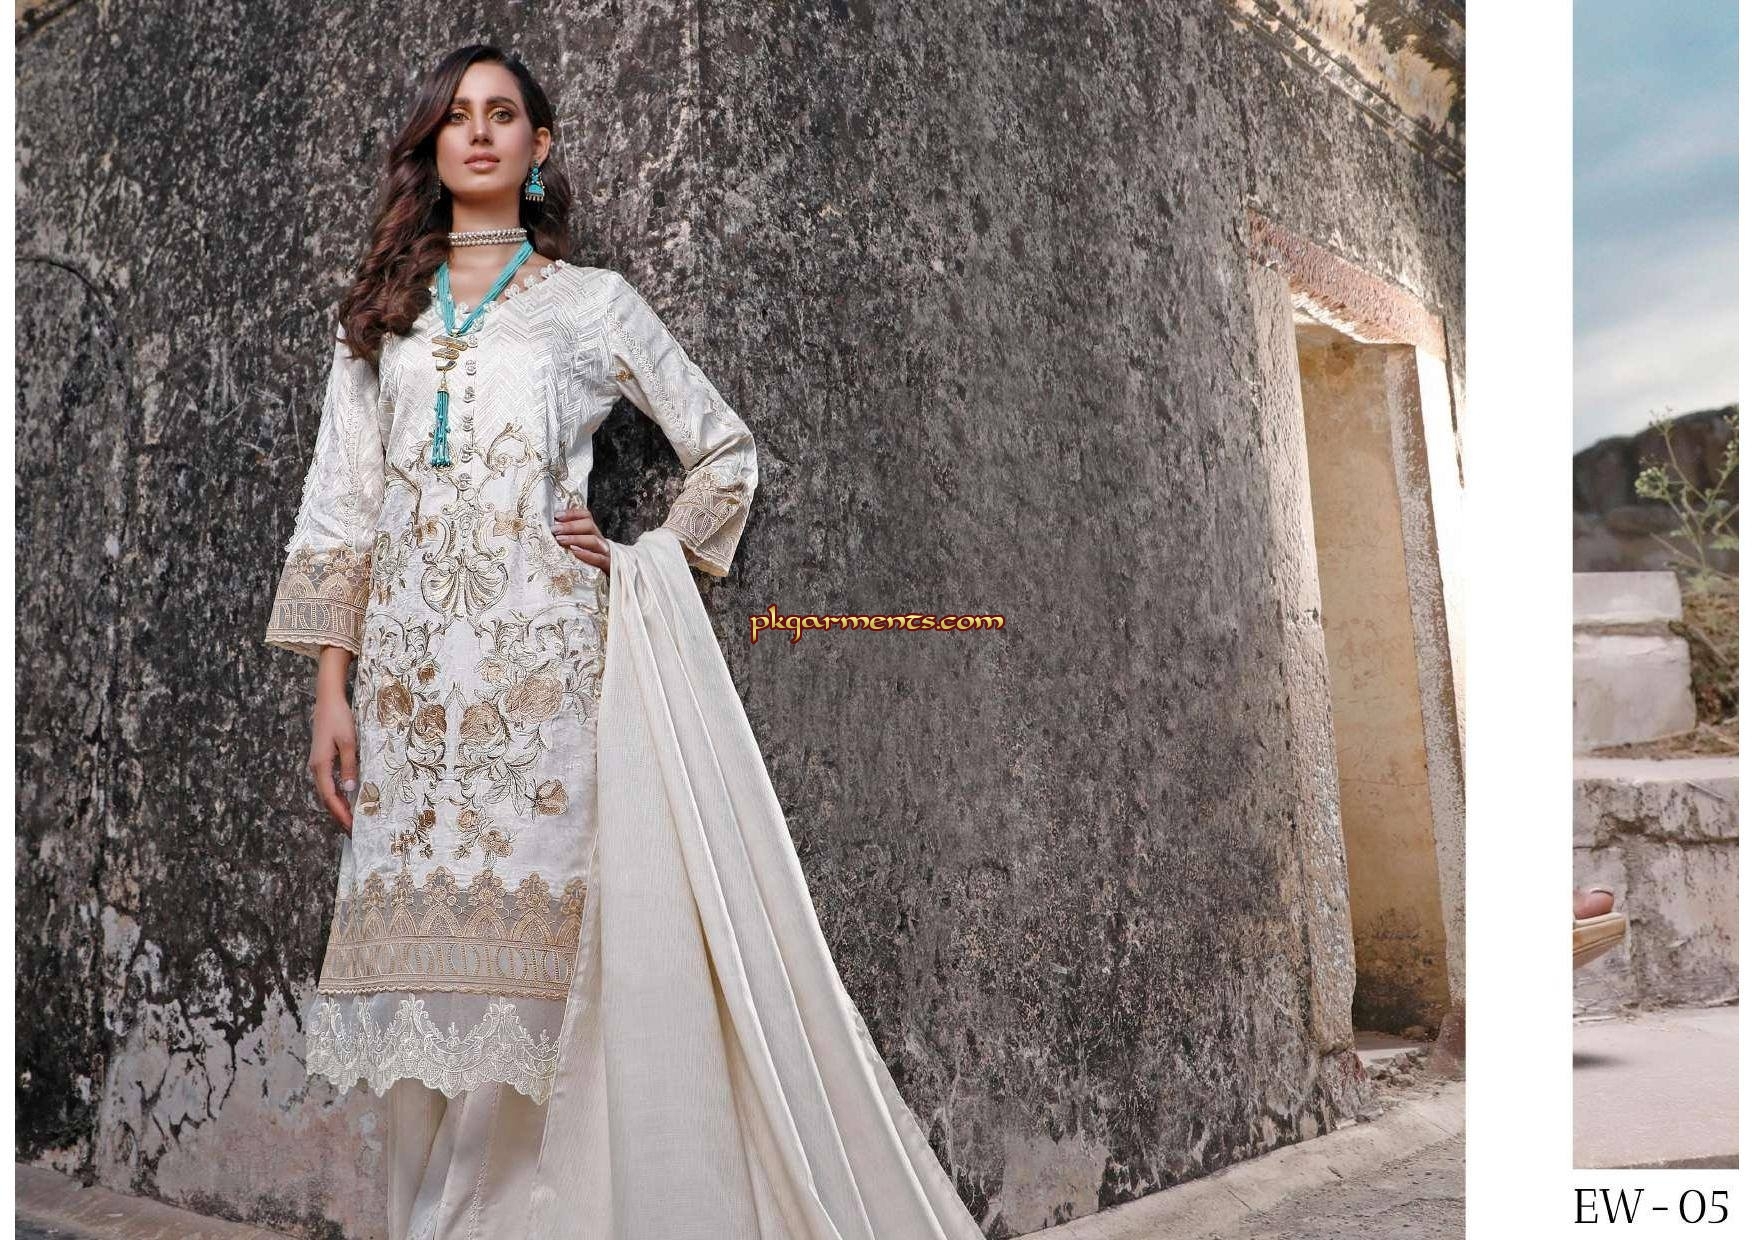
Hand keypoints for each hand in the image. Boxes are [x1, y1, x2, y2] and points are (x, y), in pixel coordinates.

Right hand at [309, 675, 357, 834]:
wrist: (328, 700)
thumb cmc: (339, 718)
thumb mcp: (348, 742)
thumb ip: (349, 766)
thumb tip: (350, 789)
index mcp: (320, 766)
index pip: (330, 797)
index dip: (341, 814)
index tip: (352, 827)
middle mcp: (316, 768)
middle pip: (326, 798)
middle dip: (339, 815)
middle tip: (353, 831)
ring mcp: (318, 764)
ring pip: (327, 792)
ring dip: (338, 807)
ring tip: (351, 820)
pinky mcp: (322, 759)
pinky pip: (329, 783)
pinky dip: (337, 795)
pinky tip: (348, 799)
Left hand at [554, 506, 609, 575]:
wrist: (617, 576)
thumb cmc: (592, 564)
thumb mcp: (583, 549)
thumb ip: (571, 540)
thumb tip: (551, 532)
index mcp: (593, 534)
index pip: (586, 516)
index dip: (572, 514)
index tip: (557, 516)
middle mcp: (600, 540)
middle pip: (589, 525)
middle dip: (570, 526)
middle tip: (555, 529)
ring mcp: (605, 553)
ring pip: (593, 540)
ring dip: (575, 538)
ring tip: (560, 539)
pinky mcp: (608, 566)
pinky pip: (599, 558)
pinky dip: (587, 554)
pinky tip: (575, 551)